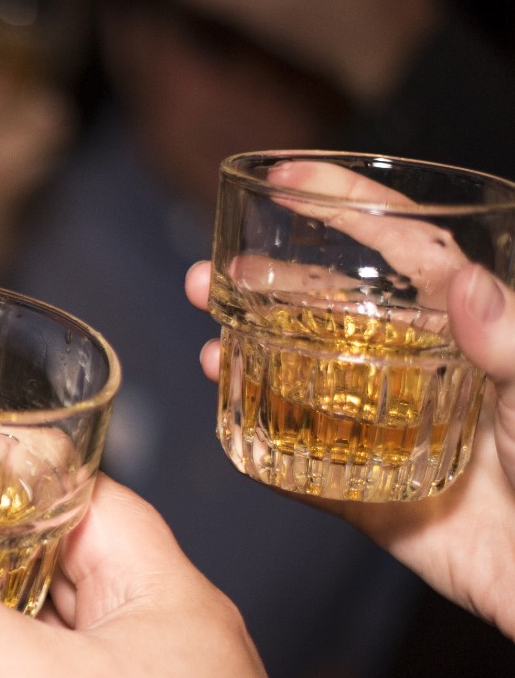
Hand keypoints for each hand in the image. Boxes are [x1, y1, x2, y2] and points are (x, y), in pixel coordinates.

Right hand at [184, 163, 514, 640]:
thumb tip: (465, 282)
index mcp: (471, 330)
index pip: (404, 249)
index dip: (346, 208)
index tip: (288, 180)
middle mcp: (423, 370)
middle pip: (332, 312)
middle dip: (266, 287)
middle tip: (209, 277)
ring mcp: (390, 432)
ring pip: (305, 382)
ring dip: (250, 356)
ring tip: (206, 342)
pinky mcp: (370, 497)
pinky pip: (300, 467)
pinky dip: (258, 443)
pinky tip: (227, 415)